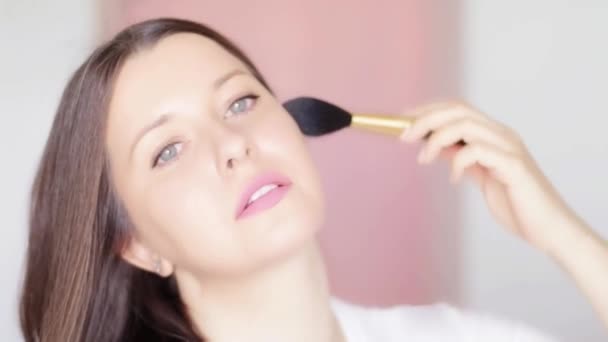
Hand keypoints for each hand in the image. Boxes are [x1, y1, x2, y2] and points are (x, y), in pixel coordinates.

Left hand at [400, 100, 580, 254]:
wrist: (548, 228)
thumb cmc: (516, 203)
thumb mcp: (481, 176)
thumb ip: (463, 158)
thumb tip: (435, 146)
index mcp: (495, 135)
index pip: (458, 108)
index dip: (429, 109)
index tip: (404, 118)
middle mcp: (503, 135)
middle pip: (458, 110)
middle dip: (426, 119)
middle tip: (403, 137)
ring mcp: (510, 148)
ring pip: (466, 125)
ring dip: (436, 139)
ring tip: (423, 159)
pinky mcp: (514, 166)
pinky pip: (478, 152)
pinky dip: (458, 162)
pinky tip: (454, 179)